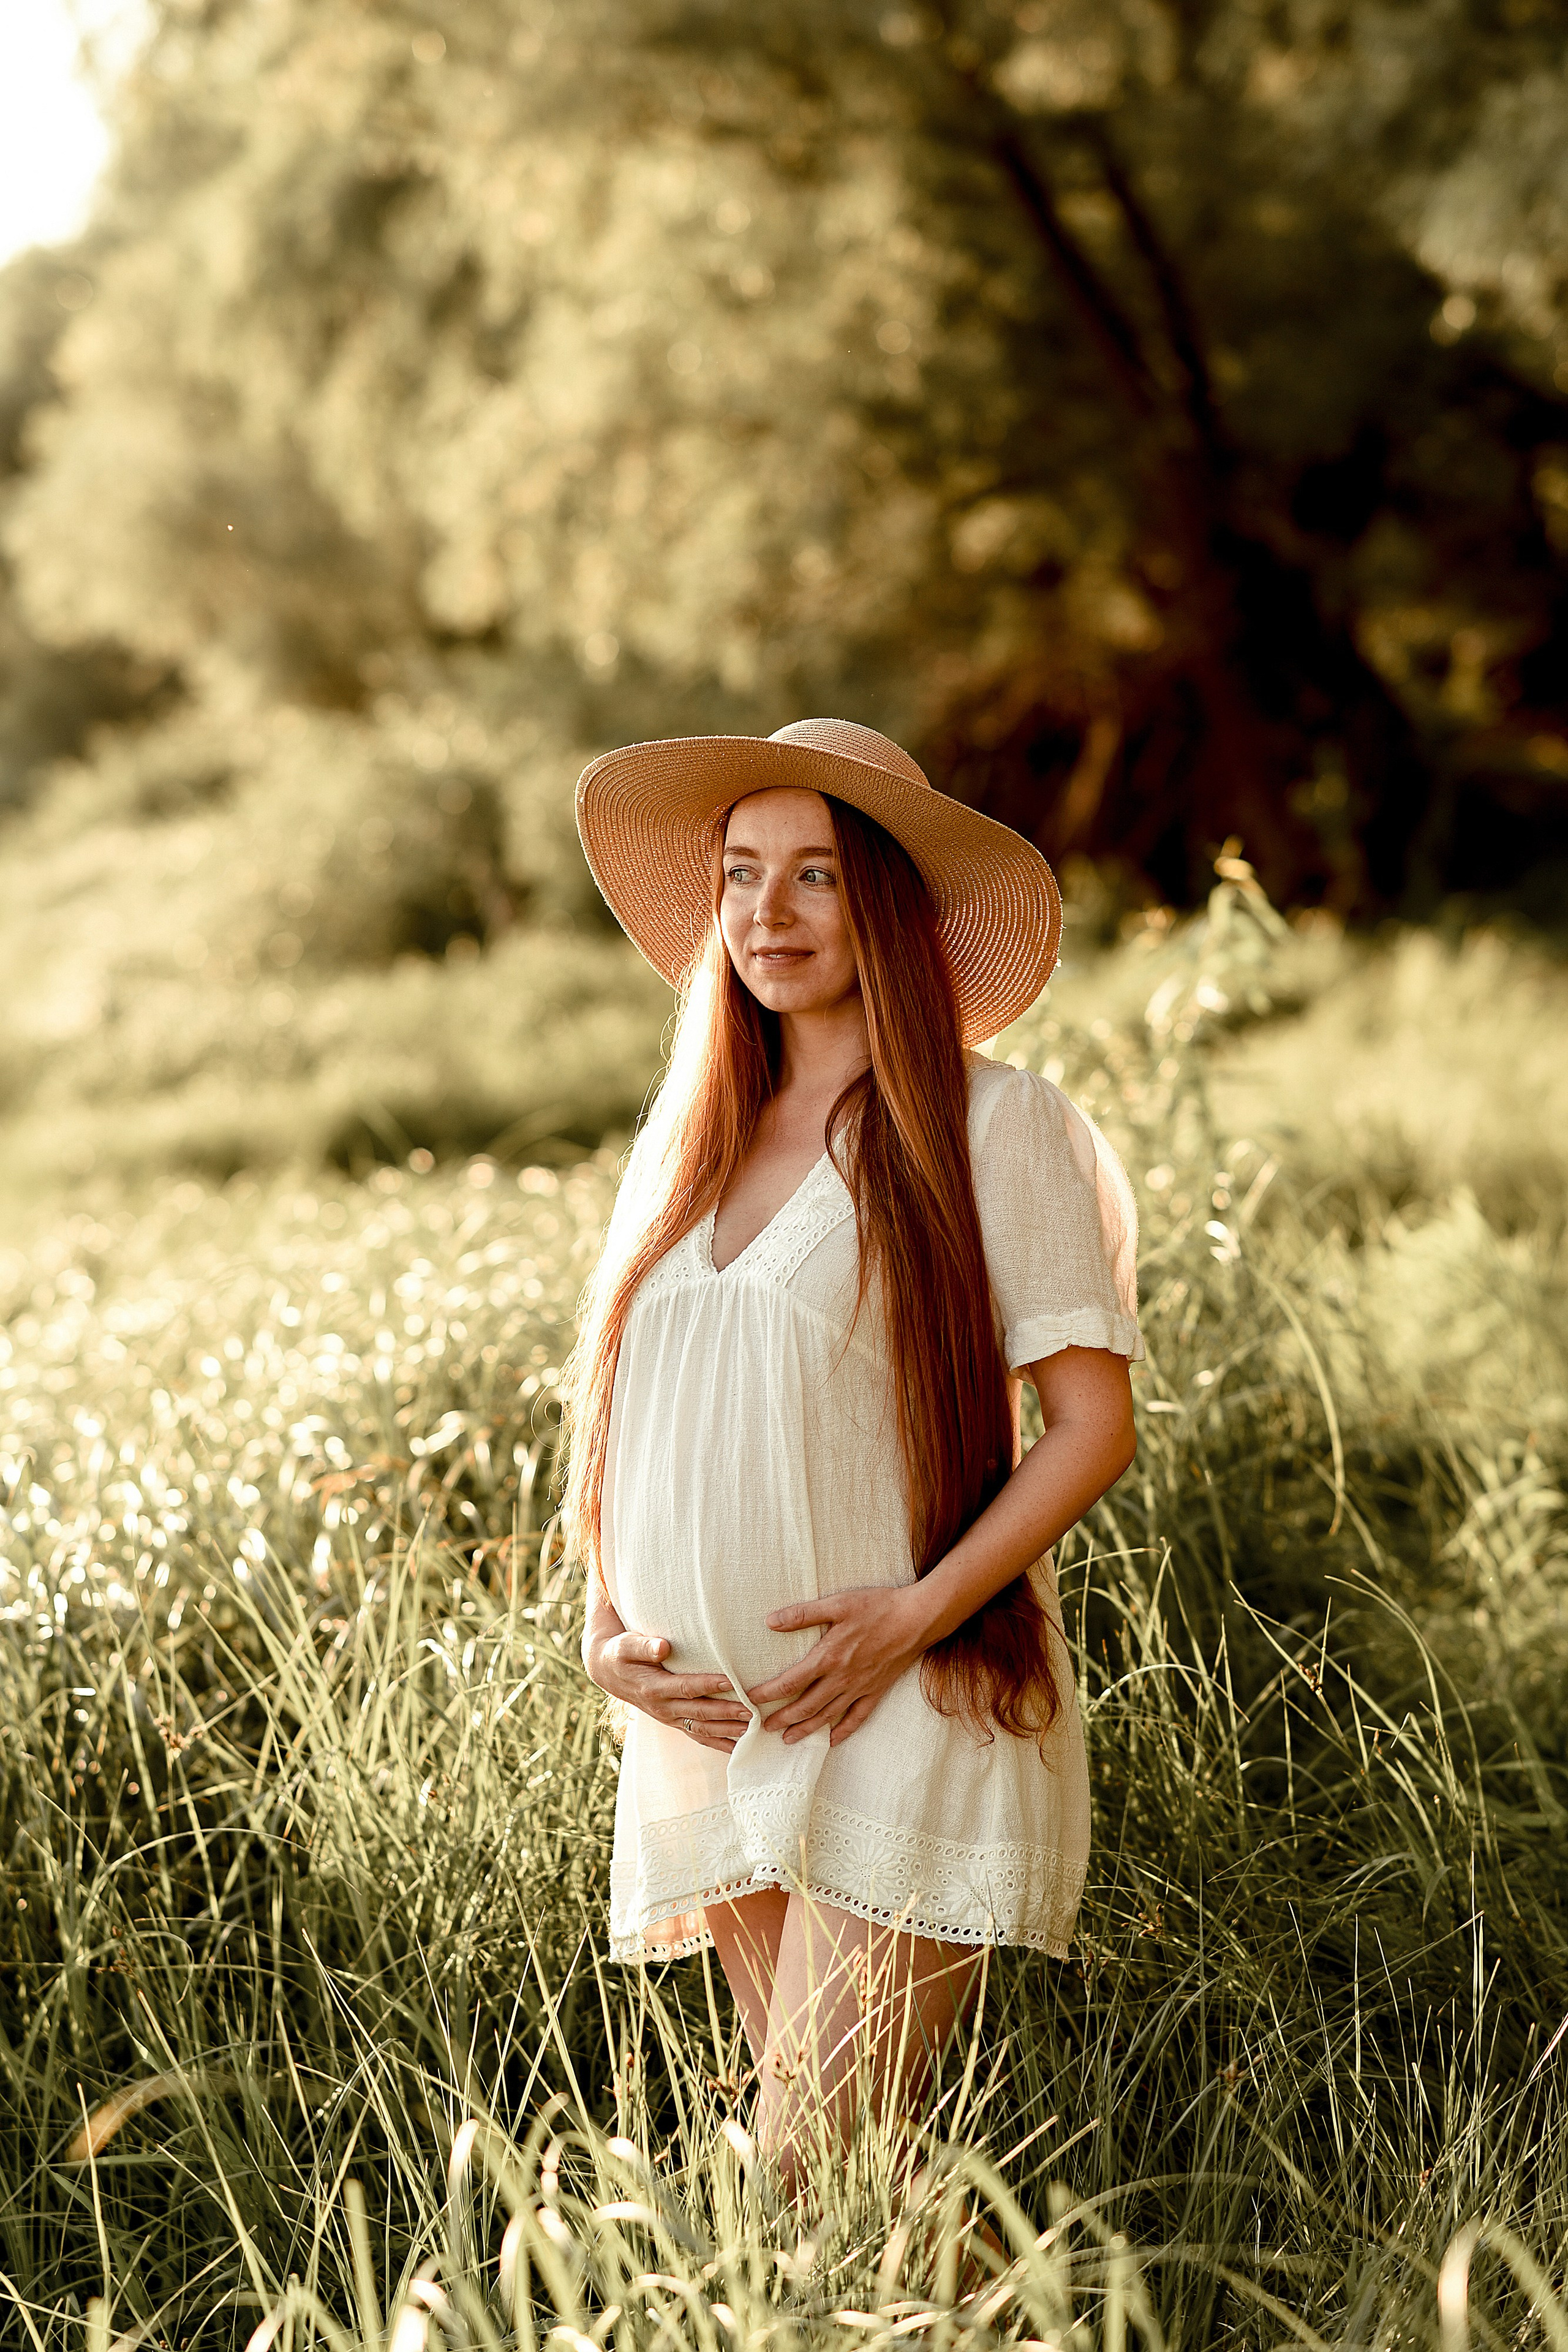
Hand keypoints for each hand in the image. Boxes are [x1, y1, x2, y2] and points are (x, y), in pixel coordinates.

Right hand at [585, 1626, 751, 1754]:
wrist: (610, 1672)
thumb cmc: (621, 1653)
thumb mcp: (626, 1646)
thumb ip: (643, 1646)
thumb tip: (663, 1646)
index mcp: (653, 1688)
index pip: (685, 1688)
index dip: (707, 1685)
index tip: (729, 1681)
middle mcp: (662, 1707)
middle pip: (698, 1712)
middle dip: (725, 1712)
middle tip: (751, 1710)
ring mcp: (669, 1718)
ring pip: (701, 1729)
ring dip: (726, 1731)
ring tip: (752, 1728)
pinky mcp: (674, 1722)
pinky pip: (698, 1736)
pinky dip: (718, 1743)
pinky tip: (739, 1747)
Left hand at [745, 1584, 930, 1746]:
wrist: (917, 1619)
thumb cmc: (877, 1607)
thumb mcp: (837, 1604)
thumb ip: (802, 1614)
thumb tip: (770, 1621)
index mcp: (828, 1657)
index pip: (790, 1682)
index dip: (768, 1693)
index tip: (751, 1700)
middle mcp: (842, 1678)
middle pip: (806, 1706)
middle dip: (783, 1718)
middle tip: (763, 1728)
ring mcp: (860, 1688)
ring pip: (828, 1716)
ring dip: (806, 1729)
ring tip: (788, 1739)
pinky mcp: (877, 1691)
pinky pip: (858, 1718)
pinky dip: (844, 1731)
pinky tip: (832, 1740)